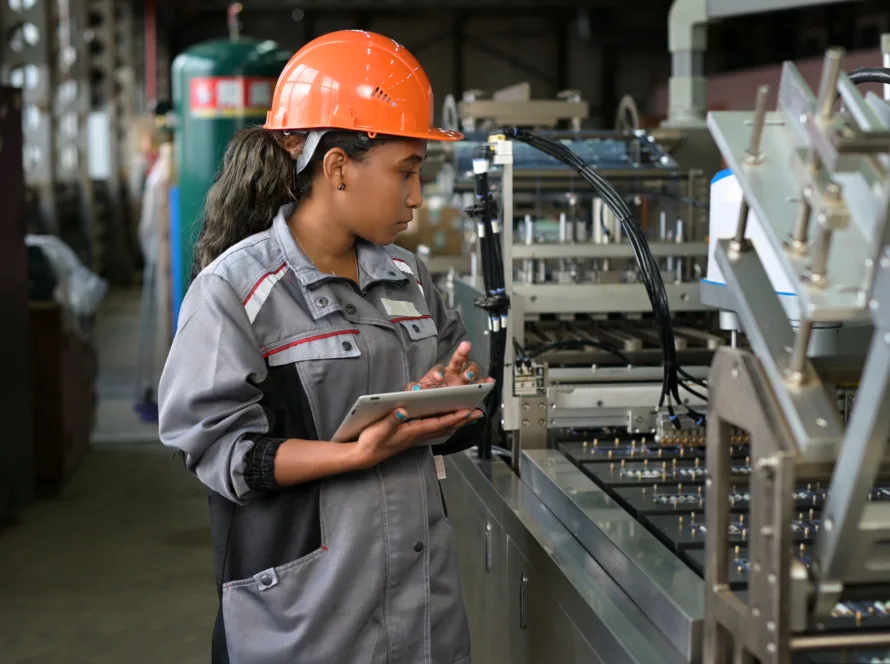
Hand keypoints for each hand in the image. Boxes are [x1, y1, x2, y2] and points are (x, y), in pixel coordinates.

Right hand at [352, 407, 482, 468]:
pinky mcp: (411, 436)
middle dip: (462, 420)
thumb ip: (390, 421)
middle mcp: (417, 435)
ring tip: (469, 416)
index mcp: (411, 432)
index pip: (437, 424)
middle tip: (479, 414)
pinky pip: (433, 429)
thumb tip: (403, 411)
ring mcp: (415, 436)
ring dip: (456, 422)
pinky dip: (444, 424)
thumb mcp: (378, 430)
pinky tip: (448, 423)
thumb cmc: (370, 442)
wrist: (362, 456)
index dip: (453, 417)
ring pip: (441, 428)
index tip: (468, 412)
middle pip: (444, 426)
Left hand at [406, 341, 495, 390]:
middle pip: (458, 360)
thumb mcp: (415, 394)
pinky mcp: (472, 390)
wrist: (435, 410)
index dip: (439, 372)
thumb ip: (412, 389)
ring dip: (472, 370)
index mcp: (438, 375)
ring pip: (470, 369)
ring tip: (470, 375)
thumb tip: (415, 388)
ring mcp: (463, 381)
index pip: (438, 369)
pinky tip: (489, 382)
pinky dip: (485, 382)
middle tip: (465, 348)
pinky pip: (480, 384)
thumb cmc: (426, 398)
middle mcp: (452, 374)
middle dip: (461, 354)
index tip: (439, 377)